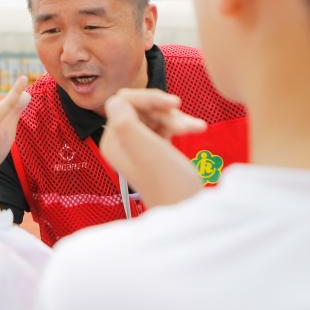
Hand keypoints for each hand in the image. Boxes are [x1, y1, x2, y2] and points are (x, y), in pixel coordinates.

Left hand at [99, 89, 207, 207]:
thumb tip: (114, 100)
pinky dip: (179, 125)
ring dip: (176, 118)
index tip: (174, 104)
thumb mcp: (147, 150)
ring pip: (155, 115)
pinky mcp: (155, 149)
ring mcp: (138, 146)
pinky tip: (195, 129)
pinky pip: (164, 125)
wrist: (191, 211)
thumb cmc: (170, 184)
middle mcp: (121, 143)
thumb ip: (126, 123)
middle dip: (165, 110)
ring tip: (197, 128)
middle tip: (187, 124)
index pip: (123, 102)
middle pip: (140, 107)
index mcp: (113, 142)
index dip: (149, 98)